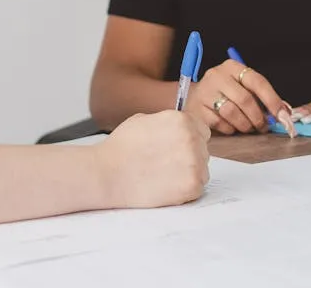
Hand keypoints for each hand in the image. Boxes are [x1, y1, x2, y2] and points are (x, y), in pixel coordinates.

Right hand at [94, 110, 210, 208]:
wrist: (107, 173)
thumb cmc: (121, 147)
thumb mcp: (143, 120)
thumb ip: (167, 123)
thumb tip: (179, 128)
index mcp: (182, 120)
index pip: (202, 130)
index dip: (190, 139)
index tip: (178, 147)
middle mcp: (192, 139)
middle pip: (203, 150)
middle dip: (188, 156)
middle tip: (166, 163)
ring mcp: (194, 163)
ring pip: (203, 170)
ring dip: (188, 173)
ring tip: (163, 175)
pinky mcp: (192, 186)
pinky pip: (198, 188)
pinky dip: (184, 190)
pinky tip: (165, 185)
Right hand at [184, 61, 295, 136]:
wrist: (195, 96)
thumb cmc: (225, 92)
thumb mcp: (242, 87)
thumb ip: (262, 98)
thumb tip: (284, 113)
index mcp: (232, 67)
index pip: (257, 82)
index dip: (272, 100)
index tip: (282, 115)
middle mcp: (217, 76)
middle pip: (245, 99)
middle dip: (258, 117)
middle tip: (264, 126)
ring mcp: (205, 92)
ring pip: (232, 112)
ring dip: (245, 125)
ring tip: (248, 127)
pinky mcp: (198, 108)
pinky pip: (220, 123)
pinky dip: (230, 129)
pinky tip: (232, 126)